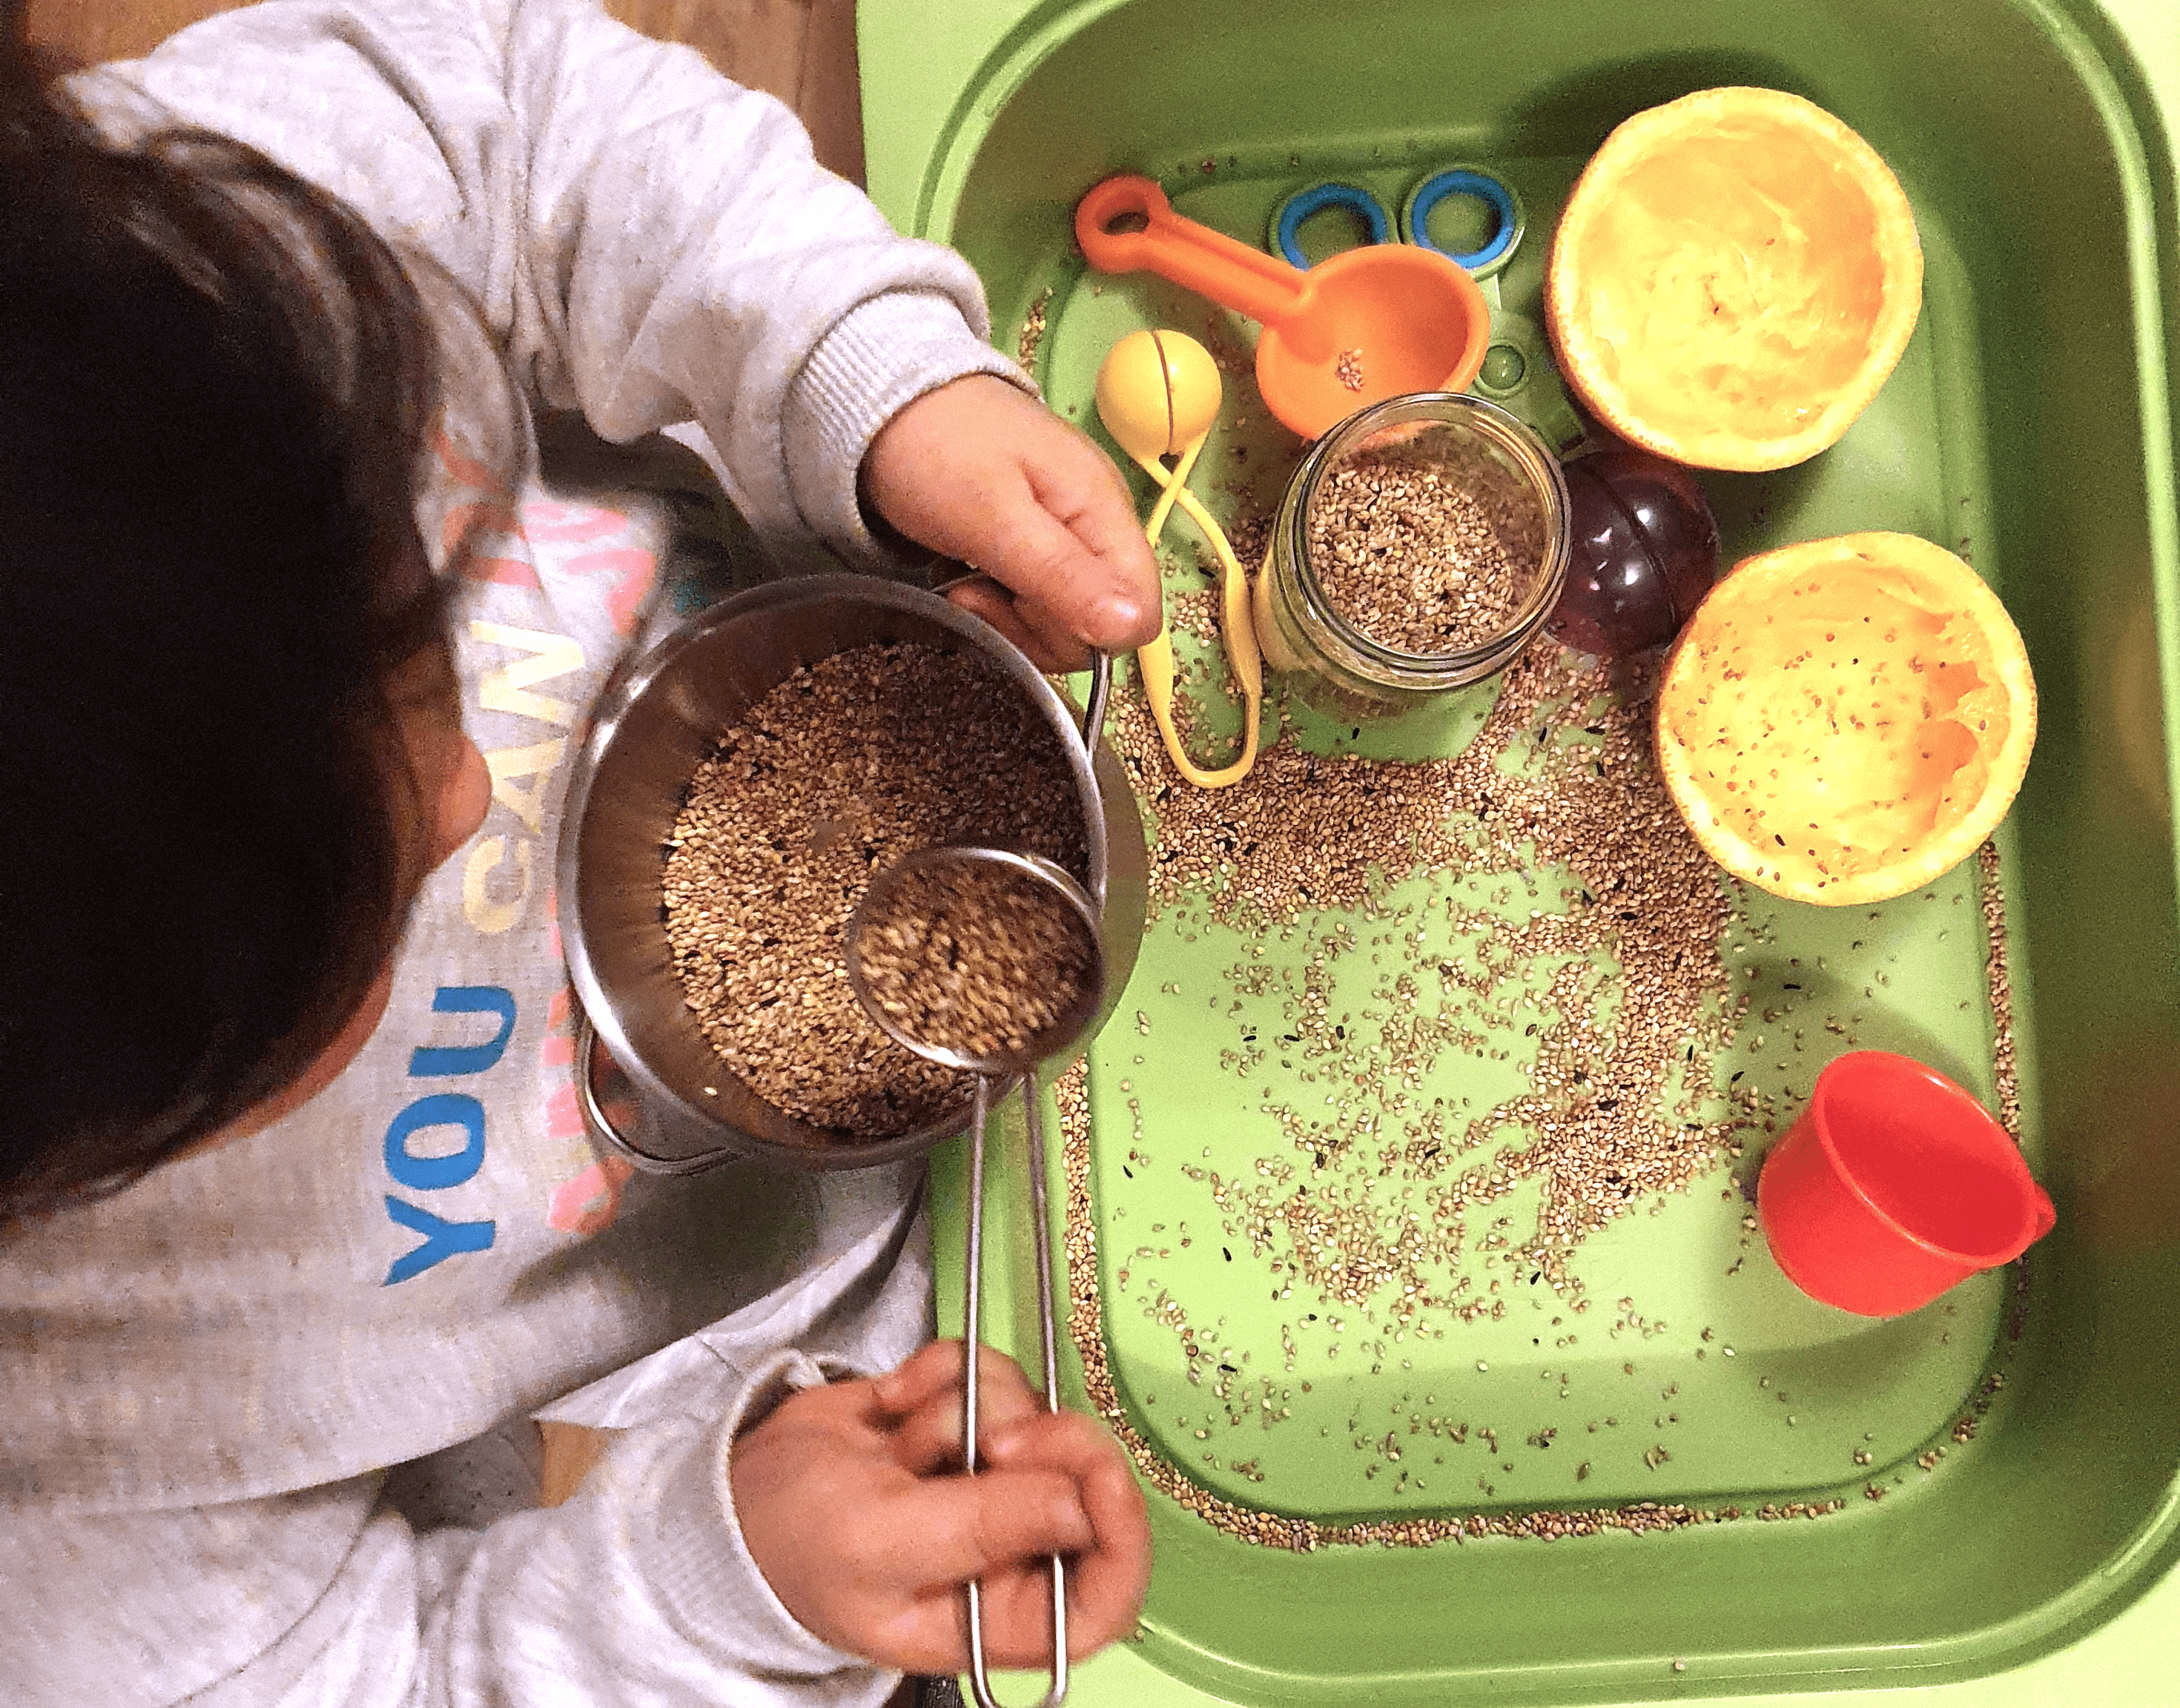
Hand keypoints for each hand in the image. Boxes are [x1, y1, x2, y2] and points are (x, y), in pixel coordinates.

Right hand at [729, 1340, 1150, 1673]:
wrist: (731, 1492)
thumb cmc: (790, 1544)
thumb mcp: (881, 1544)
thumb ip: (982, 1528)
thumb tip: (1082, 1507)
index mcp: (998, 1614)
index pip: (1106, 1597)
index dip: (1121, 1535)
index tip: (1094, 1476)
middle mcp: (1008, 1549)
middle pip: (1081, 1480)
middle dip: (1036, 1440)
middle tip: (990, 1439)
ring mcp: (988, 1478)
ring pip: (1030, 1408)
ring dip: (965, 1406)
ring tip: (902, 1447)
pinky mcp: (963, 1415)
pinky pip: (985, 1368)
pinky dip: (939, 1371)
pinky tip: (894, 1402)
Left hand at [861, 374, 1162, 671]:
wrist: (885, 400)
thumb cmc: (935, 449)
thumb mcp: (993, 518)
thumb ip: (1062, 575)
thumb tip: (1131, 632)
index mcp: (1103, 510)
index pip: (1141, 612)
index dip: (1087, 632)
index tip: (1022, 606)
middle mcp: (1099, 524)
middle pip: (1103, 624)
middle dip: (1037, 627)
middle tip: (973, 592)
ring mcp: (1069, 531)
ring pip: (1068, 620)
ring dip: (1013, 620)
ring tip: (962, 584)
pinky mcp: (1039, 539)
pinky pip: (1041, 600)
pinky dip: (1002, 604)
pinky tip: (967, 577)